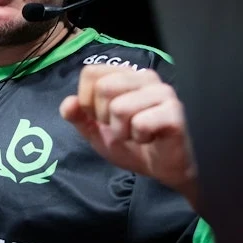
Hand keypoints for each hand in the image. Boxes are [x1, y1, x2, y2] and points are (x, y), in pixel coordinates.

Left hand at [59, 65, 198, 204]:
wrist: (167, 170)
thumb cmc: (136, 146)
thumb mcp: (99, 134)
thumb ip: (80, 118)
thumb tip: (68, 103)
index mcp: (126, 76)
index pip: (91, 72)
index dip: (87, 101)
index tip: (102, 118)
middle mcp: (145, 77)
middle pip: (103, 87)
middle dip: (104, 117)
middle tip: (122, 128)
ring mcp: (163, 92)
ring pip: (120, 107)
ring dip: (123, 131)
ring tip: (137, 135)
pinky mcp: (175, 111)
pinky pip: (140, 122)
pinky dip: (140, 138)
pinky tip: (152, 138)